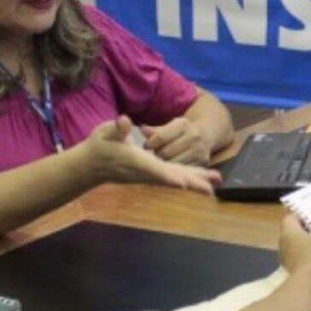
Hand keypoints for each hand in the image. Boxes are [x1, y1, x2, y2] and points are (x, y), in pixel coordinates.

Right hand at [81, 116, 219, 193]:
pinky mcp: (154, 173)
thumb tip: (123, 121)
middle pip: (172, 178)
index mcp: (136, 161)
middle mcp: (146, 171)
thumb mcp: (105, 133)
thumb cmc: (99, 146)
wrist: (93, 165)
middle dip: (191, 182)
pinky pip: (175, 176)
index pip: (153, 170)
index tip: (182, 184)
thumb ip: (116, 129)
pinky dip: (190, 176)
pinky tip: (204, 178)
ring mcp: (151, 174)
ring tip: (217, 180)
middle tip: (211, 189)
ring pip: (177, 178)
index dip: (168, 176)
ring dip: (197, 180)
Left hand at [141, 117, 211, 165]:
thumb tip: (142, 130)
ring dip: (165, 164)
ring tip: (163, 160)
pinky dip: (176, 170)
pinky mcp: (203, 161)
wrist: (206, 135)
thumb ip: (155, 131)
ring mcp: (199, 149)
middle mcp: (193, 136)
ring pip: (173, 163)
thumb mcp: (169, 127)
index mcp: (183, 124)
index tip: (146, 146)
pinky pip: (183, 171)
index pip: (160, 137)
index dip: (150, 144)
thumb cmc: (180, 132)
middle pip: (166, 152)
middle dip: (157, 155)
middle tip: (155, 154)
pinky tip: (173, 166)